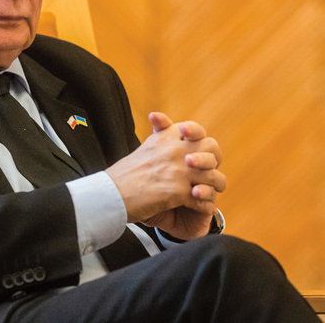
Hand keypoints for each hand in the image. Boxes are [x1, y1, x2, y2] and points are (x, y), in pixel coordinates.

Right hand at [105, 113, 224, 239]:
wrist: (111, 195)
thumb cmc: (125, 174)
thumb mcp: (144, 147)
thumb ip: (159, 134)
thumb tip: (159, 118)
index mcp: (167, 137)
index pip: (198, 132)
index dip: (203, 143)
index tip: (200, 154)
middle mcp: (175, 149)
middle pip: (211, 148)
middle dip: (214, 161)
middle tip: (208, 173)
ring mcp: (178, 170)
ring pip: (213, 175)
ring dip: (214, 186)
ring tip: (208, 193)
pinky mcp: (178, 191)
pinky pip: (204, 197)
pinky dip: (204, 204)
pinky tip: (200, 206)